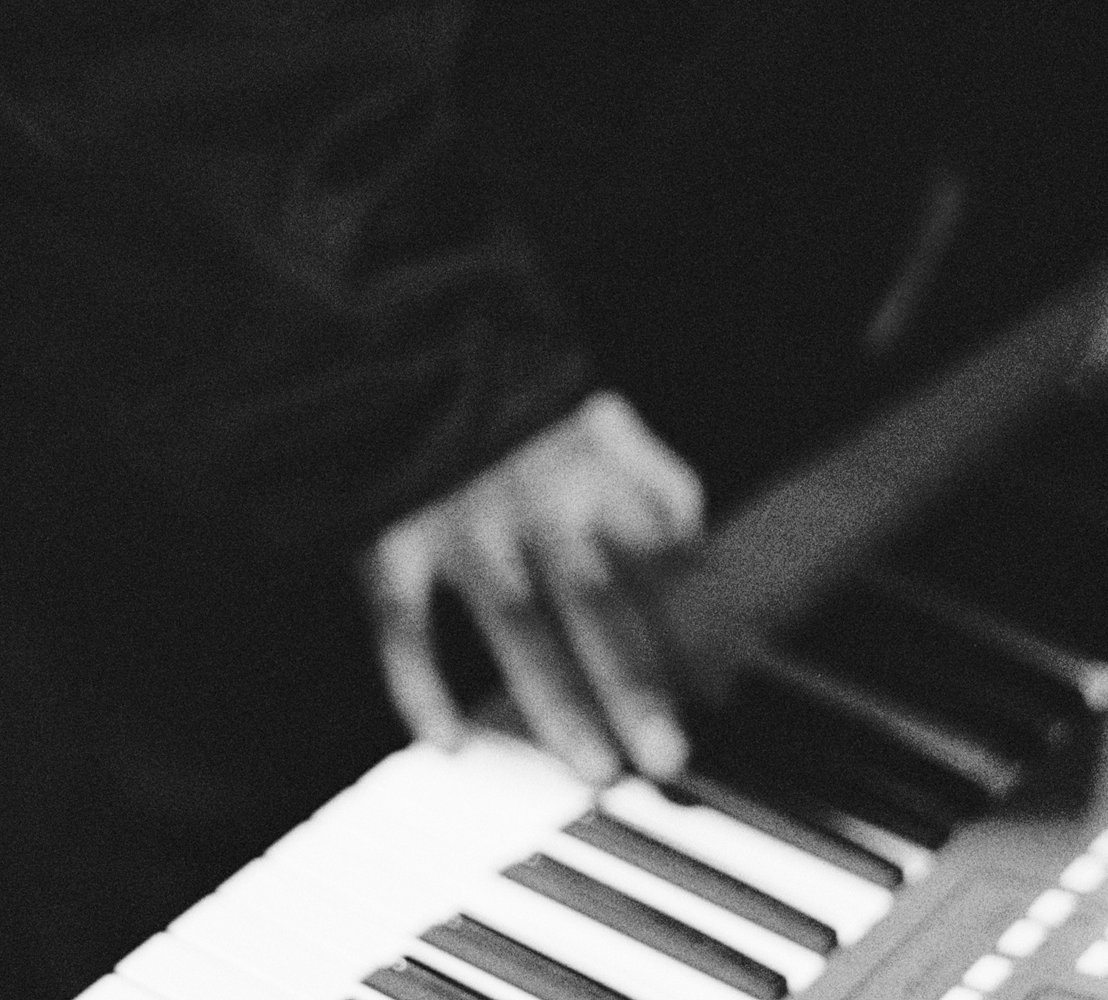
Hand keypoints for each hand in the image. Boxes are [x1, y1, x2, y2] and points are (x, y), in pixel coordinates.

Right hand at [363, 390, 705, 785]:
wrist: (406, 341)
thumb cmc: (515, 389)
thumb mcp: (602, 410)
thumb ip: (656, 475)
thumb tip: (697, 549)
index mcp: (595, 463)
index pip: (656, 557)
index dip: (690, 628)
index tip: (716, 693)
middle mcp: (534, 493)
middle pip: (595, 599)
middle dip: (635, 681)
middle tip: (667, 755)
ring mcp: (462, 517)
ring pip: (516, 621)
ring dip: (555, 698)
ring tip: (592, 767)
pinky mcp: (391, 533)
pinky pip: (403, 622)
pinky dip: (420, 686)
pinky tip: (450, 744)